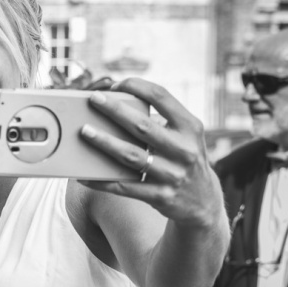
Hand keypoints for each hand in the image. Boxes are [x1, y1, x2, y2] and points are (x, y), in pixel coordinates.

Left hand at [79, 78, 224, 228]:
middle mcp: (184, 149)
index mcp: (190, 127)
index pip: (162, 97)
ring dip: (105, 142)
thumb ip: (161, 121)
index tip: (115, 85)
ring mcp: (173, 174)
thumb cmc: (183, 158)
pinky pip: (125, 187)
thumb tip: (116, 108)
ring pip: (131, 156)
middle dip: (114, 111)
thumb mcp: (185, 136)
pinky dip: (102, 181)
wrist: (203, 201)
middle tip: (93, 99)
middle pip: (142, 126)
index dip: (137, 86)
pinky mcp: (160, 196)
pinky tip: (84, 175)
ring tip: (84, 131)